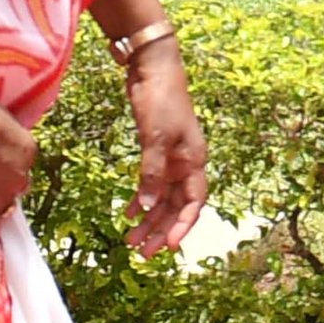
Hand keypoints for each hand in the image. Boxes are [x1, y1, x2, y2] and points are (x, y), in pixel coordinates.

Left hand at [125, 46, 209, 258]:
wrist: (154, 69)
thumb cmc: (161, 101)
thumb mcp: (156, 138)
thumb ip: (153, 173)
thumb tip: (150, 207)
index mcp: (194, 161)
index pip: (193, 202)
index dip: (183, 226)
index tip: (168, 247)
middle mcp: (186, 164)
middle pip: (176, 205)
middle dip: (160, 229)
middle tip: (142, 253)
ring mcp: (171, 158)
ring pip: (163, 197)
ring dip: (149, 219)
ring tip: (130, 240)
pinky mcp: (156, 151)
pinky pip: (151, 183)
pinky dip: (141, 199)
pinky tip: (129, 213)